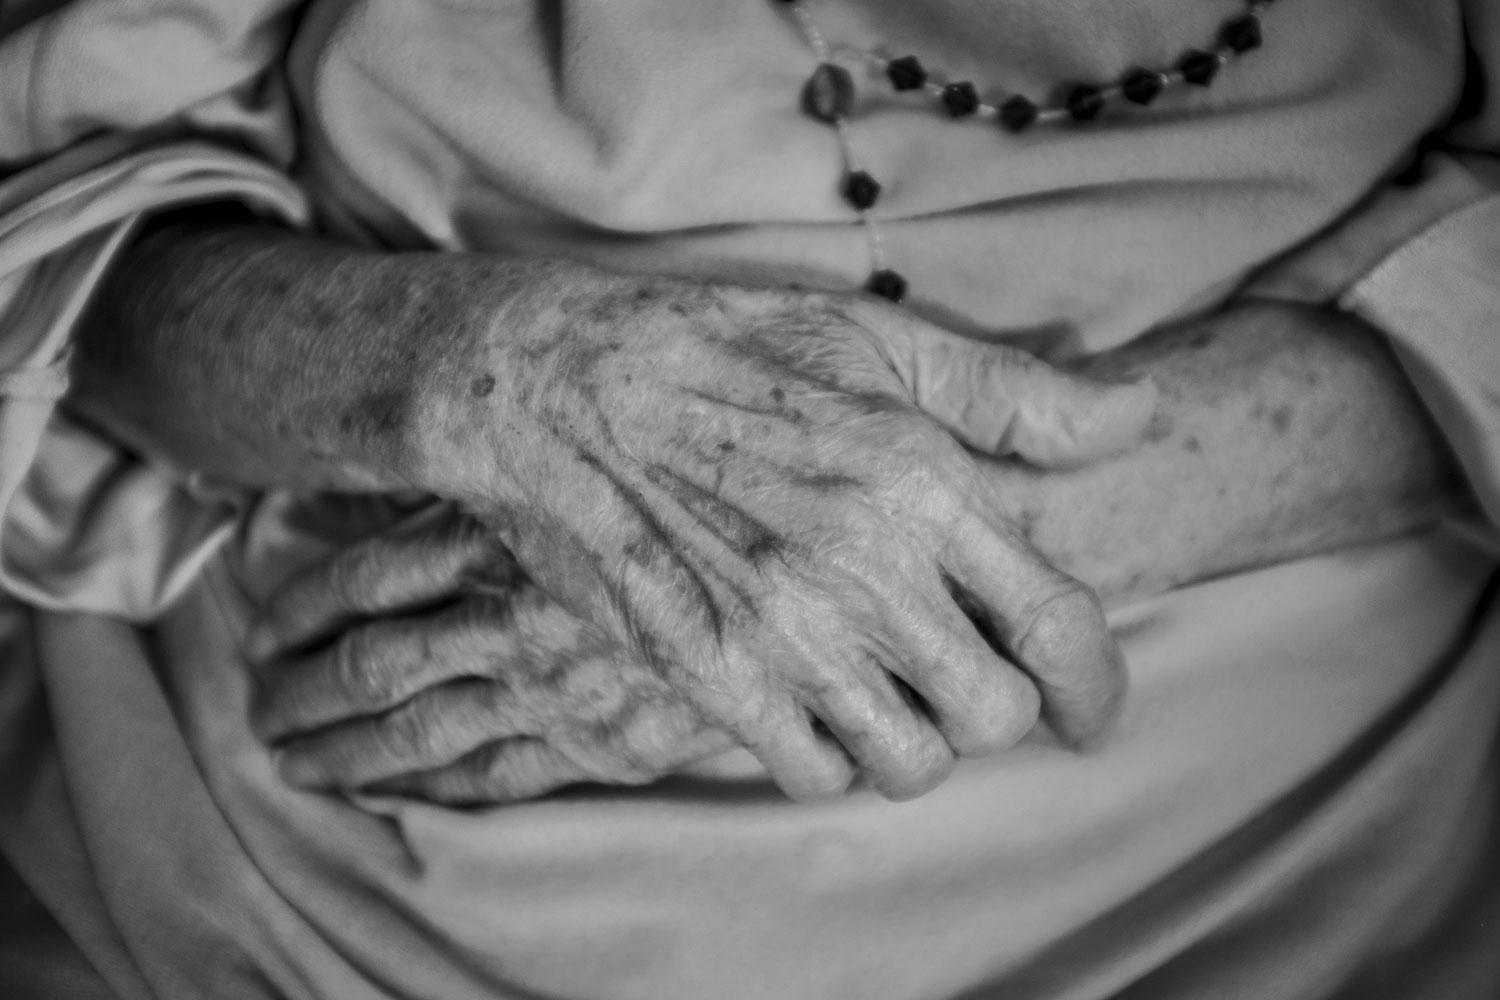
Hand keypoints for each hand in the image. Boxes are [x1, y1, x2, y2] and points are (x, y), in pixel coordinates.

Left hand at [248, 507, 733, 803]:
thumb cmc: (691, 494)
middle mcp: (506, 616)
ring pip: (412, 730)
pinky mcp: (598, 741)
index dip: (297, 611)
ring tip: (293, 764)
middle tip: (259, 710)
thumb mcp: (578, 459)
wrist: (795, 581)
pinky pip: (492, 776)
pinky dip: (432, 788)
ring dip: (342, 751)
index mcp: (494, 538)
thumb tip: (412, 476)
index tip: (262, 635)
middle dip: (299, 693)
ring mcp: (548, 687)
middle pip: (369, 665)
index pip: (359, 583)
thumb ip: (496, 474)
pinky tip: (395, 794)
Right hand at [412, 269, 1152, 800]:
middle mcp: (864, 570)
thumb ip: (1015, 396)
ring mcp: (784, 633)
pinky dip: (829, 755)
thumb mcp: (879, 340)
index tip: (1092, 709)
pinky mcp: (711, 676)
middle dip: (999, 709)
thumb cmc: (731, 350)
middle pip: (996, 716)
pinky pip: (813, 775)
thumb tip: (1139, 415)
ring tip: (889, 690)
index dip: (1099, 687)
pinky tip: (814, 701)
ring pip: (911, 766)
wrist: (569, 386)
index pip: (1062, 625)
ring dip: (916, 740)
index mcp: (922, 483)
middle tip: (965, 678)